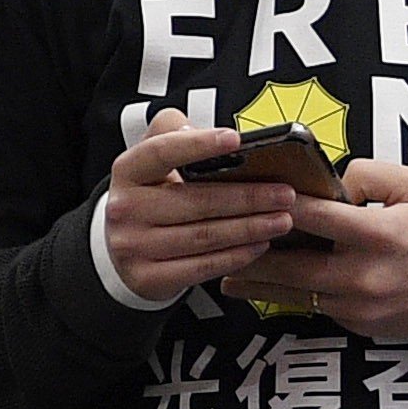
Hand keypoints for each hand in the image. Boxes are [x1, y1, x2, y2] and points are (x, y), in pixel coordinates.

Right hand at [101, 111, 299, 302]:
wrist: (123, 248)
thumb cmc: (150, 199)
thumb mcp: (153, 162)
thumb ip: (175, 135)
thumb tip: (209, 131)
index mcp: (128, 171)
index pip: (161, 151)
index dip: (198, 145)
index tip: (236, 140)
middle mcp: (124, 209)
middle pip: (195, 200)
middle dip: (247, 197)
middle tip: (284, 194)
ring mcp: (132, 246)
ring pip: (204, 236)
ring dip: (250, 228)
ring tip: (282, 220)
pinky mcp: (147, 277)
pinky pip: (201, 267)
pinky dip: (236, 256)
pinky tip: (259, 245)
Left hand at [226, 157, 407, 342]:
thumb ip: (370, 175)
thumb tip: (328, 181)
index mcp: (379, 235)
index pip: (316, 217)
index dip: (278, 205)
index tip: (247, 195)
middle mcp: (364, 274)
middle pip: (291, 266)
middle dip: (253, 254)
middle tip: (221, 242)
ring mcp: (357, 305)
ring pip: (293, 294)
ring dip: (257, 283)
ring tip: (225, 273)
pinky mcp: (354, 324)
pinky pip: (312, 307)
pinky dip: (288, 295)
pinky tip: (265, 285)